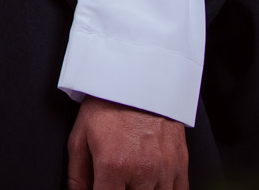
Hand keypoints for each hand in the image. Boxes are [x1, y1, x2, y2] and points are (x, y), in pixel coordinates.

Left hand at [66, 96, 187, 189]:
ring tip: (132, 181)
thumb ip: (77, 173)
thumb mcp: (80, 135)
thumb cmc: (109, 105)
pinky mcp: (180, 164)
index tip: (101, 188)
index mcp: (114, 165)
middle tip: (116, 181)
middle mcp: (142, 171)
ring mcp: (164, 169)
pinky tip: (152, 185)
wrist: (139, 79)